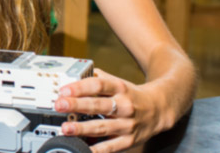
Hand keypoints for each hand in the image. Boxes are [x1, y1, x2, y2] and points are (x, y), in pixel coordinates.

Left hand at [55, 68, 171, 152]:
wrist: (159, 109)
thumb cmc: (132, 95)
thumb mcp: (117, 82)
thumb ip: (97, 78)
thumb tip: (73, 75)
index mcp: (120, 88)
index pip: (98, 85)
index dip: (80, 87)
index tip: (64, 90)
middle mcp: (124, 106)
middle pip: (98, 105)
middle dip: (77, 105)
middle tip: (59, 105)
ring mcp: (127, 124)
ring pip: (102, 127)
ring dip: (82, 128)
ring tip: (66, 128)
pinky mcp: (129, 141)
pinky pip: (111, 147)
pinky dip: (96, 149)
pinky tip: (82, 149)